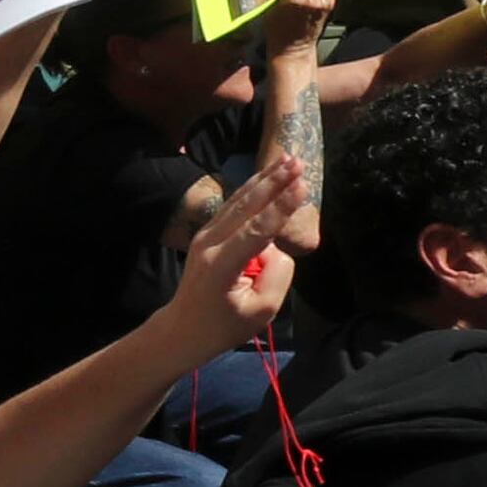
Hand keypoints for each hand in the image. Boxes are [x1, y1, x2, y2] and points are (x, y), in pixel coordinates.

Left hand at [165, 154, 307, 347]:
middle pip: (246, 206)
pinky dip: (252, 189)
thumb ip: (277, 274)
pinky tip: (267, 175)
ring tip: (287, 159)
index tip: (302, 186)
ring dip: (264, 179)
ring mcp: (206, 235)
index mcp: (222, 264)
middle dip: (274, 182)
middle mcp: (210, 242)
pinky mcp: (208, 233)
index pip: (257, 230)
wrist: (185, 327)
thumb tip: (276, 245)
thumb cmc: (225, 324)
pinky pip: (233, 207)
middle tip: (298, 161)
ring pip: (238, 201)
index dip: (281, 207)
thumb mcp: (262, 310)